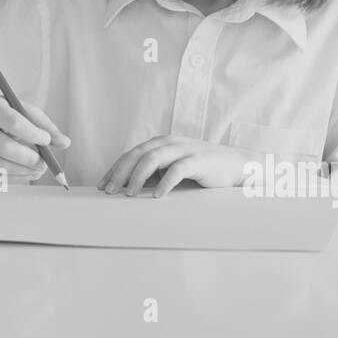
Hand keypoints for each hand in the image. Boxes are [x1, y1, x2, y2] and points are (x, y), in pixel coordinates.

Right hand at [0, 95, 70, 179]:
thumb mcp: (19, 108)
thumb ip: (43, 124)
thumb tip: (65, 143)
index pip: (13, 122)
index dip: (32, 134)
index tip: (47, 140)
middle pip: (4, 147)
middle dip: (29, 158)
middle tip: (45, 163)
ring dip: (23, 170)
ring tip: (39, 169)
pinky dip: (14, 175)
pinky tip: (27, 172)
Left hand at [98, 136, 242, 197]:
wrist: (235, 165)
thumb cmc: (200, 170)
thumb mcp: (172, 169)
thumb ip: (153, 174)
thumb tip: (127, 189)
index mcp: (160, 143)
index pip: (131, 154)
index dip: (115, 169)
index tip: (102, 185)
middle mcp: (169, 142)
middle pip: (137, 154)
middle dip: (121, 173)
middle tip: (109, 191)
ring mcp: (184, 149)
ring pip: (153, 158)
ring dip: (138, 177)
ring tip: (129, 194)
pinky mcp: (198, 160)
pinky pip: (178, 169)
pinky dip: (165, 182)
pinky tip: (157, 195)